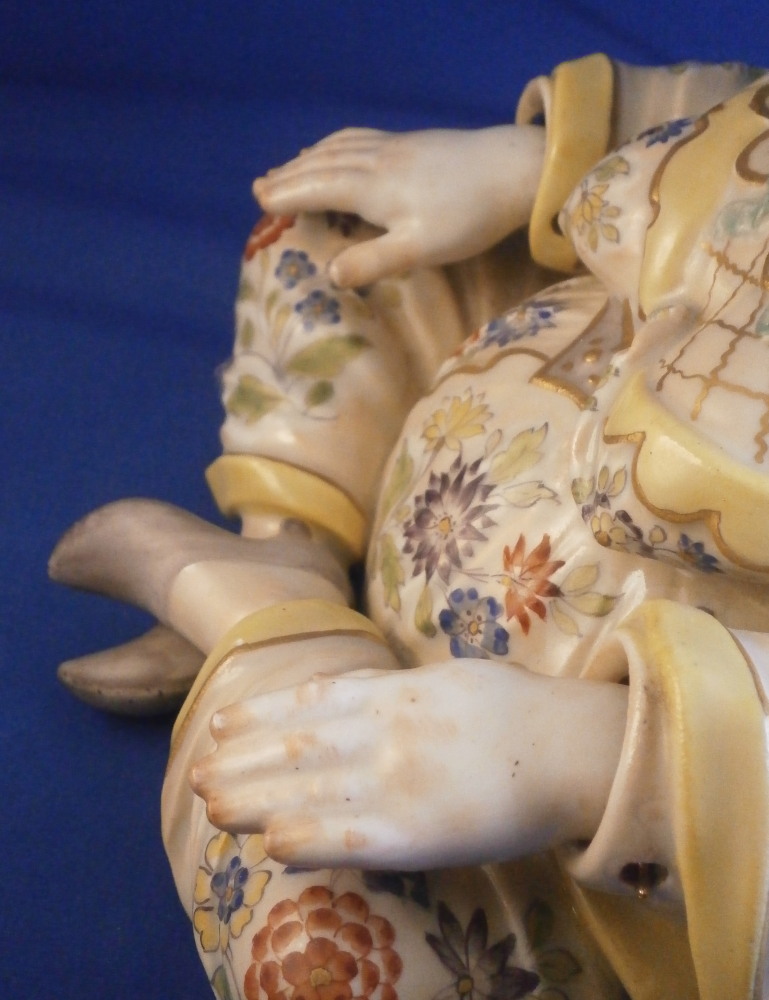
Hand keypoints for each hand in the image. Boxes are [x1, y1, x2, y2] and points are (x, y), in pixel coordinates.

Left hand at [191, 659, 625, 869]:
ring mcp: (398, 779)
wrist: (572, 743)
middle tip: (198, 776)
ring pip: (312, 791)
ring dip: (257, 800)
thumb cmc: (514, 709)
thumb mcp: (445, 677)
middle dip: (244, 764)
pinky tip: (273, 847)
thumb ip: (391, 686)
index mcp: (393, 693)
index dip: (260, 717)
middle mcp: (384, 732)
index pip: (310, 704)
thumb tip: (346, 687)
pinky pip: (355, 836)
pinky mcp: (420, 830)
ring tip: (213, 807)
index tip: (220, 726)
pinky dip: (310, 839)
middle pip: (298, 750)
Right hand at [253, 125, 544, 286]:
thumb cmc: (467, 216)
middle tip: (260, 186)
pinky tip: (339, 148)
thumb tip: (329, 275)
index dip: (288, 194)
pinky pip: (359, 138)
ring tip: (288, 166)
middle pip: (323, 165)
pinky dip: (336, 143)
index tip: (260, 201)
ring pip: (340, 149)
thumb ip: (373, 262)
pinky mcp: (413, 142)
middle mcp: (376, 162)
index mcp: (372, 189)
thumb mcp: (419, 249)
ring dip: (309, 158)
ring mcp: (395, 147)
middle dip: (290, 175)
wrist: (514, 170)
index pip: (318, 189)